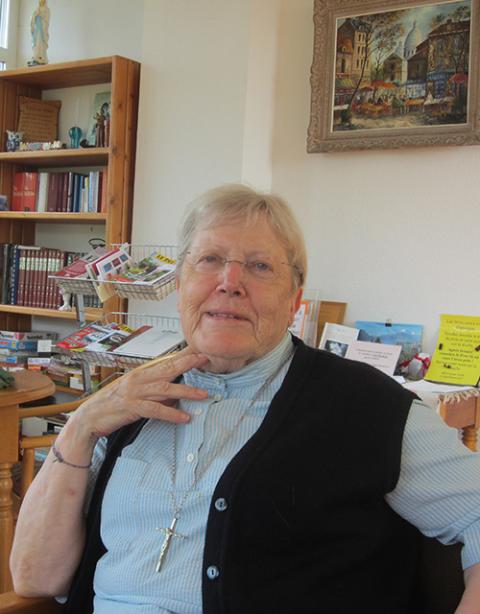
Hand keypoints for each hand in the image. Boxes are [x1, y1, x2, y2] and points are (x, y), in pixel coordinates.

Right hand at [70, 347, 208, 441]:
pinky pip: (155, 410)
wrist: (89, 417)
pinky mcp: (131, 407)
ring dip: (186, 391)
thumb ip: (155, 393)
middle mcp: (138, 379)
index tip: (199, 351)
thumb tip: (176, 396)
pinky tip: (183, 417)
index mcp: (141, 374)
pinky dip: (171, 413)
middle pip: (167, 369)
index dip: (183, 356)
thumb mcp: (136, 395)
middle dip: (188, 364)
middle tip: (205, 359)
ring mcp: (134, 392)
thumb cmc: (113, 405)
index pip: (165, 362)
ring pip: (165, 389)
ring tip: (203, 394)